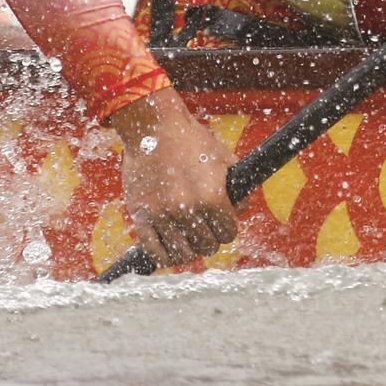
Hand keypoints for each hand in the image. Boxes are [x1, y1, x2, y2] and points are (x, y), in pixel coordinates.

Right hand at [110, 87, 237, 266]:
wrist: (153, 127)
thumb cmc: (191, 141)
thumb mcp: (223, 159)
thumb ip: (237, 187)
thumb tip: (244, 210)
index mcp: (212, 196)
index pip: (228, 233)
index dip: (228, 229)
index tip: (223, 225)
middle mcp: (187, 208)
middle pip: (207, 246)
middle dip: (210, 240)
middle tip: (206, 232)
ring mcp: (162, 214)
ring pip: (183, 254)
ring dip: (190, 251)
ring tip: (190, 243)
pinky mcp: (141, 216)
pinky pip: (155, 251)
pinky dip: (166, 257)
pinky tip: (171, 252)